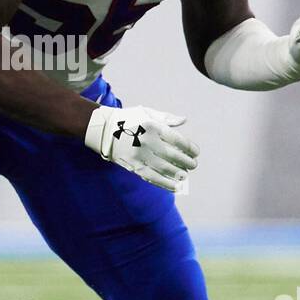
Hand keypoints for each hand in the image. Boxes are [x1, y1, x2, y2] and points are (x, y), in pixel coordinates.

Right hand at [84, 104, 198, 191]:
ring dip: (178, 174)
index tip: (196, 153)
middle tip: (193, 165)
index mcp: (153, 126)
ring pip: (164, 168)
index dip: (189, 148)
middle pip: (173, 155)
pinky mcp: (133, 166)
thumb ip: (167, 118)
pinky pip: (152, 177)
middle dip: (186, 162)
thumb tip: (184, 120)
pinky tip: (175, 187)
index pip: (177, 140)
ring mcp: (140, 155)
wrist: (104, 129)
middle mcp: (147, 141)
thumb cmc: (129, 119)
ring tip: (185, 175)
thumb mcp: (147, 113)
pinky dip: (165, 183)